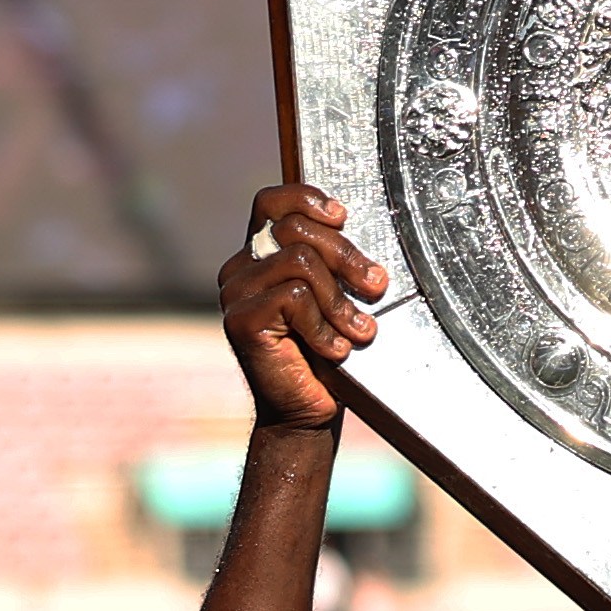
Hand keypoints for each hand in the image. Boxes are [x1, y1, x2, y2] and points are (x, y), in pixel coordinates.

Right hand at [222, 184, 387, 429]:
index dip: (307, 199)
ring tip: (358, 331)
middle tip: (375, 286)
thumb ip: (333, 263)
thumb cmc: (325, 352)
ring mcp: (235, 294)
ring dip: (339, 300)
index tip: (342, 217)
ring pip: (299, 263)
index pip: (272, 203)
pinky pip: (293, 298)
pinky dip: (324, 326)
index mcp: (260, 256)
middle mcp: (240, 268)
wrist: (304, 411)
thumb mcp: (334, 297)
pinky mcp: (240, 321)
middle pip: (295, 230)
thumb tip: (358, 234)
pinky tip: (335, 350)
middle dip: (346, 256)